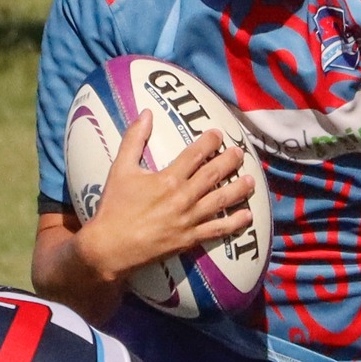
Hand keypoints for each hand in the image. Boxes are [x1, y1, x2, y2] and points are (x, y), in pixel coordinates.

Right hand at [79, 114, 253, 284]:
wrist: (110, 248)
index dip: (209, 142)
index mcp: (168, 179)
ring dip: (238, 189)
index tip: (218, 134)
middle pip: (214, 174)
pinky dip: (234, 223)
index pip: (195, 154)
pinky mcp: (190, 239)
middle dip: (230, 160)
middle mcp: (183, 197)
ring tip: (250, 180)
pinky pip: (217, 230)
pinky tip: (247, 216)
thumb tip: (146, 113)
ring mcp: (189, 219)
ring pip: (221, 200)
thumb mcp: (119, 169)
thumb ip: (134, 139)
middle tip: (240, 152)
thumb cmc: (113, 208)